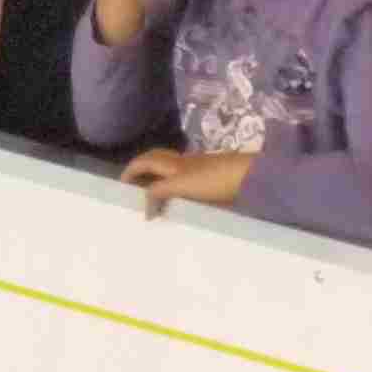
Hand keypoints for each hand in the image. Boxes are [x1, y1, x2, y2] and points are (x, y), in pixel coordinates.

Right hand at [122, 145, 256, 220]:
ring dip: (160, 180)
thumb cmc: (212, 179)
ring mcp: (199, 171)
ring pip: (172, 171)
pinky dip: (177, 188)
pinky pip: (187, 182)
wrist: (250, 178)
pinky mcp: (212, 181)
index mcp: (172, 163)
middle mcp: (182, 163)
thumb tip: (144, 210)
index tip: (121, 188)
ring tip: (156, 198)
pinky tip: (181, 202)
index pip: (143, 162)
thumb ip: (158, 192)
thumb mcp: (179, 185)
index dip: (130, 172)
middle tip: (135, 188)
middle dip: (142, 171)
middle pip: (156, 161)